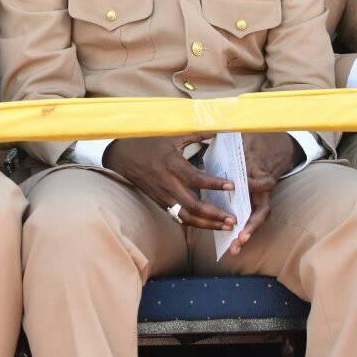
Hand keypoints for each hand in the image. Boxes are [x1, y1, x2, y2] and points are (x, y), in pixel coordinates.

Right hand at [103, 134, 236, 231]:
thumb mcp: (171, 136)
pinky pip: (179, 217)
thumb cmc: (149, 144)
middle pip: (193, 205)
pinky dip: (195, 223)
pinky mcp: (162, 203)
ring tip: (226, 226)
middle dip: (215, 214)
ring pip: (187, 217)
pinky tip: (210, 225)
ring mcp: (164, 197)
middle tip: (233, 218)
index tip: (232, 186)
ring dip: (208, 224)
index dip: (214, 184)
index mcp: (172, 165)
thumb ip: (196, 135)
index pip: (196, 178)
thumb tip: (218, 130)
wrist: (124, 158)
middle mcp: (168, 184)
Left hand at [227, 133, 299, 254]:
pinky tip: (231, 245)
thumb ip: (232, 136)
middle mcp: (261, 188)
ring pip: (256, 219)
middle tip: (240, 238)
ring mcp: (258, 197)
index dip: (256, 186)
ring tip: (235, 248)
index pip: (264, 182)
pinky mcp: (251, 203)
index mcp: (258, 171)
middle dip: (251, 225)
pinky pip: (249, 219)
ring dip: (246, 234)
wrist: (269, 148)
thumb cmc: (250, 143)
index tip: (247, 188)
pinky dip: (241, 232)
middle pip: (261, 210)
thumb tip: (215, 130)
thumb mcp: (244, 138)